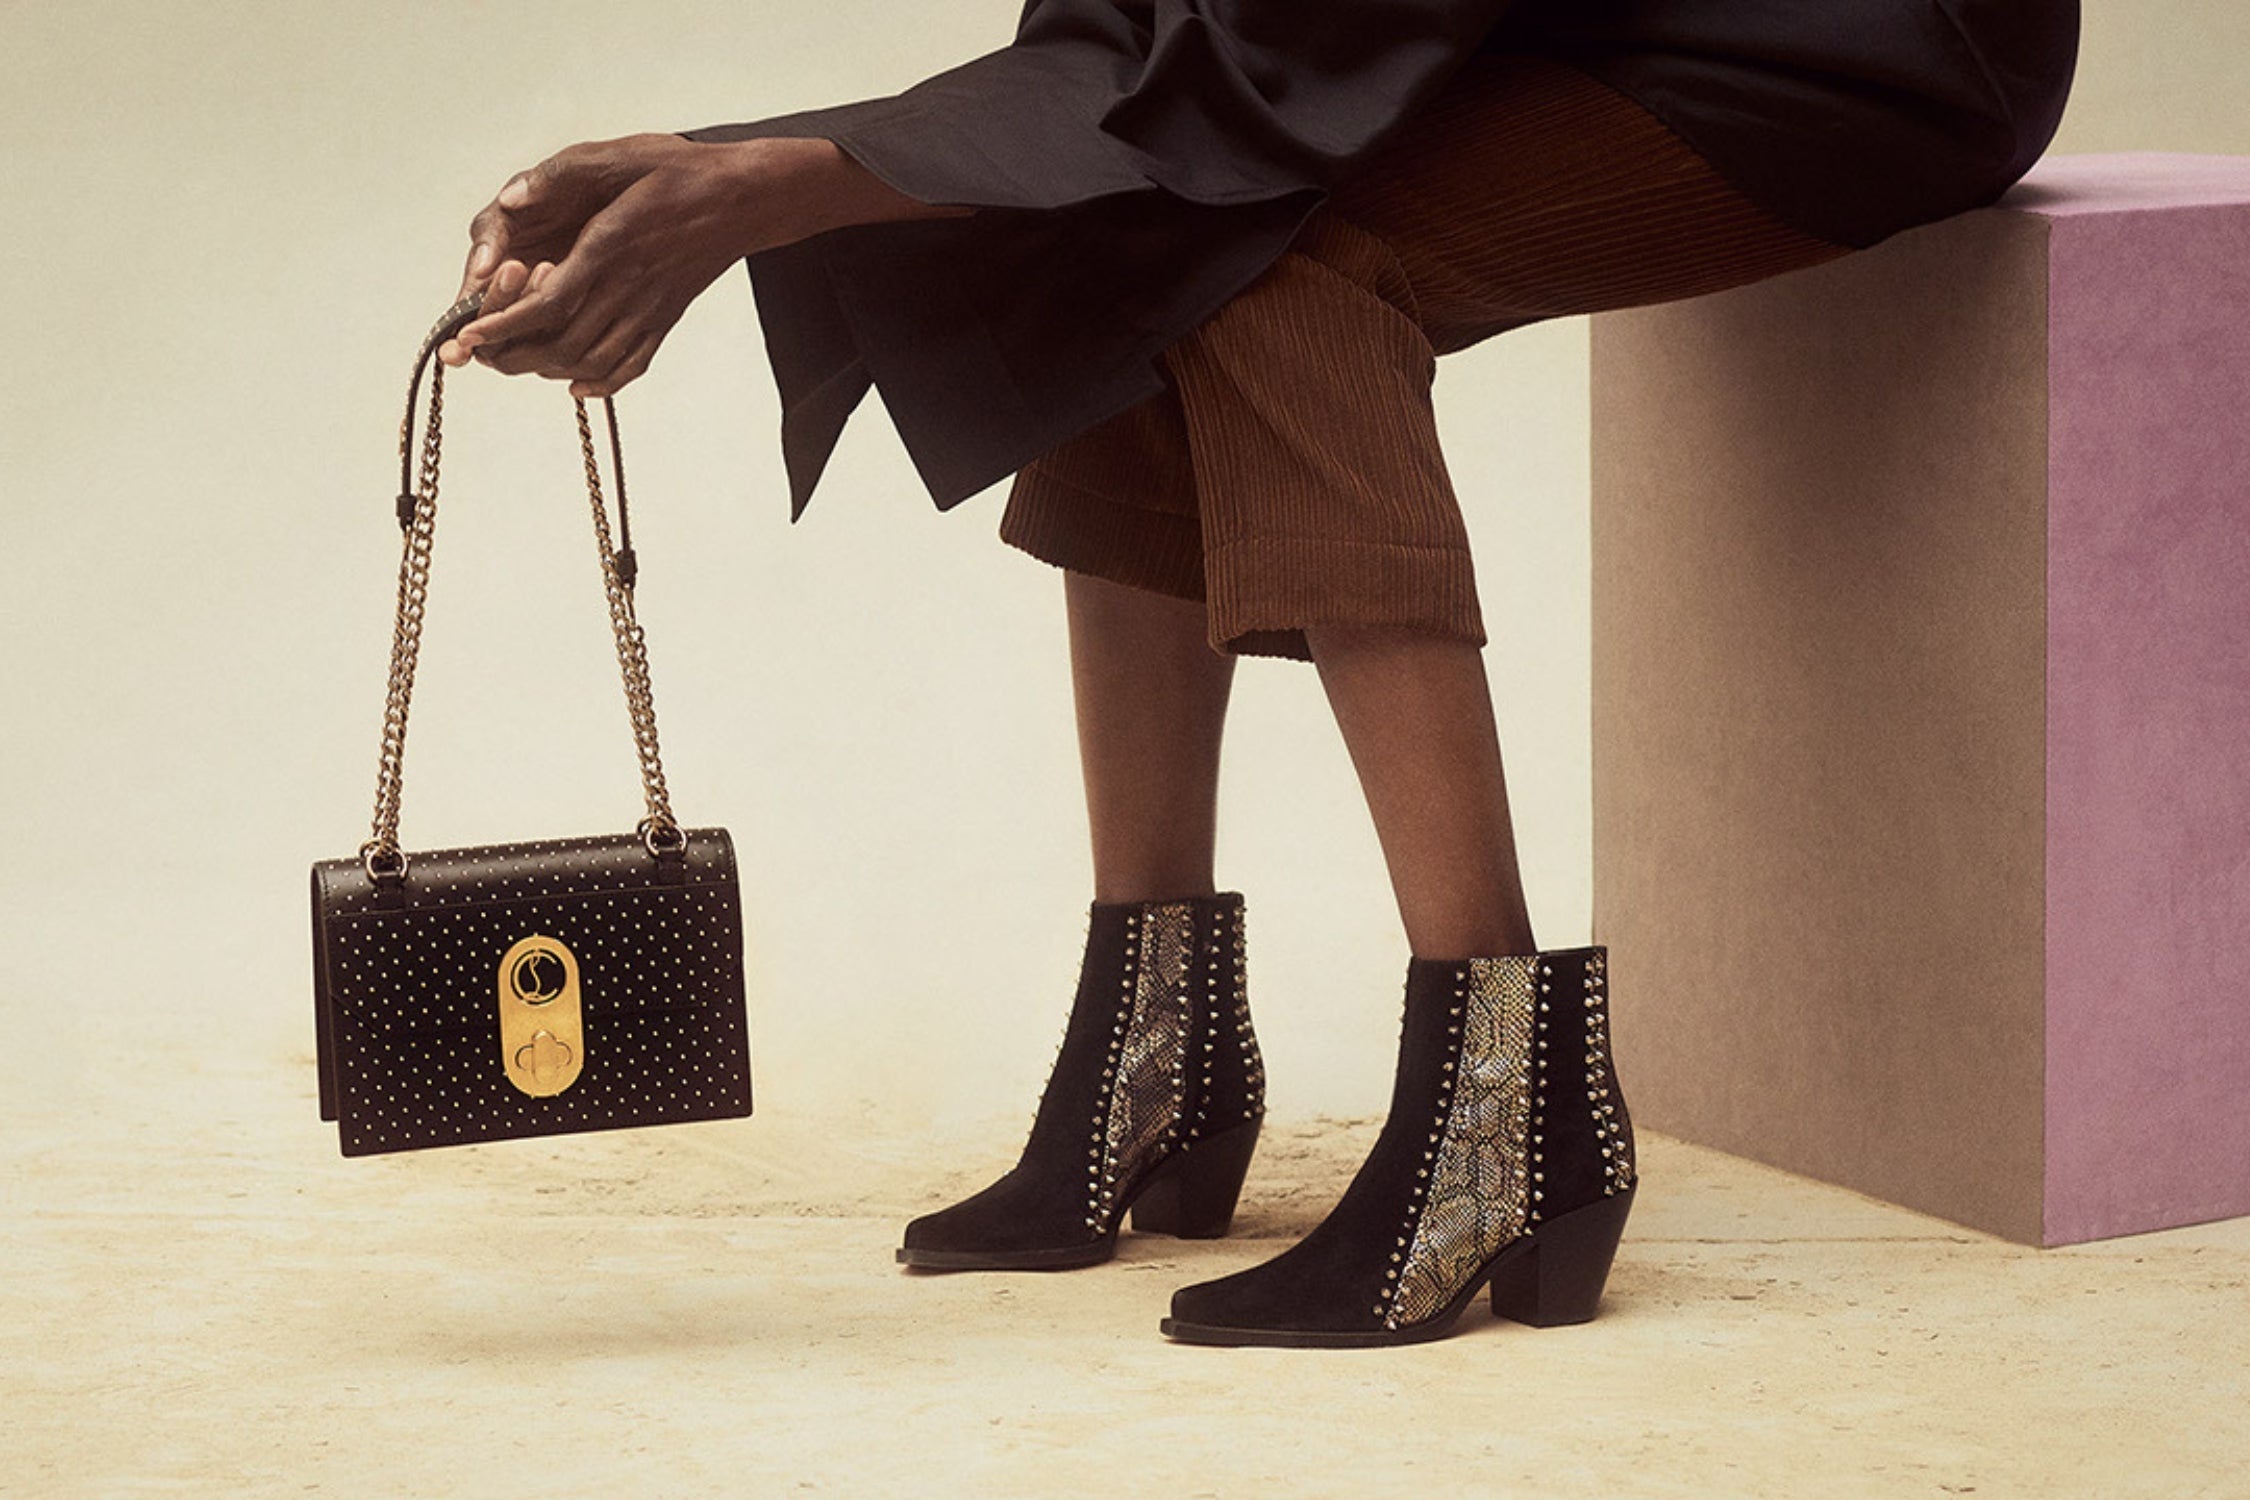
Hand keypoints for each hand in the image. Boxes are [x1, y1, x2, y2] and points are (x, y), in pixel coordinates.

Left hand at [437, 134, 808, 396]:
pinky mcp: (667, 319)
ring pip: (593, 362)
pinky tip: (578, 384)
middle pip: (563, 344)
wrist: (747, 197)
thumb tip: (511, 200)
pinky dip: (601, 383)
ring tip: (518, 361)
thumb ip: (562, 174)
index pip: (548, 303)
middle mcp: (631, 287)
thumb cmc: (682, 171)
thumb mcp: (622, 154)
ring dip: (550, 370)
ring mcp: (652, 309)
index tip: (469, 335)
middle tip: (481, 352)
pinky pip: (632, 365)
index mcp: (611, 247)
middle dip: (515, 355)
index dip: (503, 324)